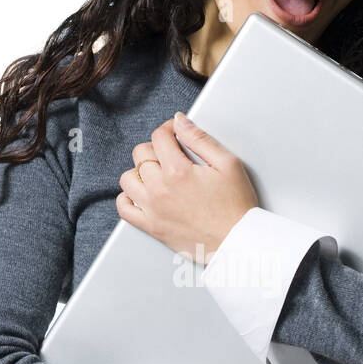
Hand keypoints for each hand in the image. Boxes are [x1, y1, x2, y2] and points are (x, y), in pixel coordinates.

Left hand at [116, 113, 258, 262]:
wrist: (237, 242)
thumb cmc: (236, 206)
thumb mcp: (227, 164)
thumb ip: (200, 139)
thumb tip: (179, 121)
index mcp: (178, 171)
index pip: (159, 137)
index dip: (168, 129)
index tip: (175, 133)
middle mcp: (160, 190)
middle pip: (140, 154)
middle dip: (155, 148)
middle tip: (171, 154)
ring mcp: (152, 209)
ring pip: (128, 178)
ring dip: (140, 171)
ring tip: (158, 174)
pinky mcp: (151, 227)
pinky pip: (124, 208)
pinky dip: (127, 197)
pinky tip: (142, 193)